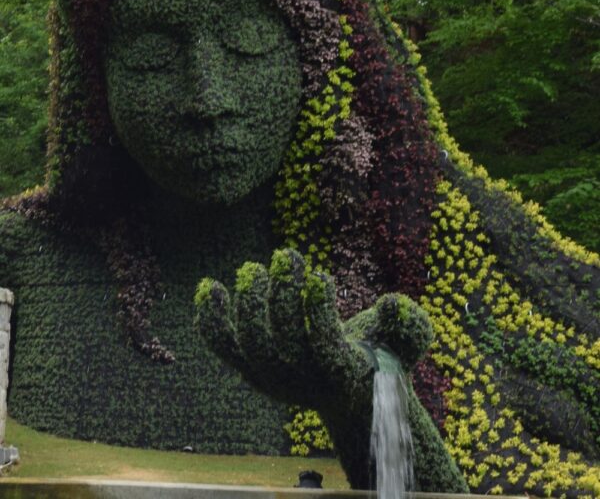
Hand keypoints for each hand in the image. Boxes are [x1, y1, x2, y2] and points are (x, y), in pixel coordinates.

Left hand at [195, 248, 465, 491]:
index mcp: (343, 373)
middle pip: (280, 344)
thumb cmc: (381, 357)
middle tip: (285, 258)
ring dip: (249, 302)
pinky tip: (210, 288)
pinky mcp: (252, 369)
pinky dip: (213, 319)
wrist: (350, 393)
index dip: (317, 311)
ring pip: (251, 344)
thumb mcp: (407, 341)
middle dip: (280, 297)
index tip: (319, 276)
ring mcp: (273, 379)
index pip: (324, 347)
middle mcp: (303, 382)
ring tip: (254, 268)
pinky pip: (225, 347)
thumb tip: (391, 304)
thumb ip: (409, 325)